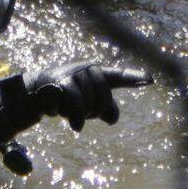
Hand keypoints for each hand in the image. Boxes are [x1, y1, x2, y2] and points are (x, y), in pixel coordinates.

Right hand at [23, 62, 153, 130]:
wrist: (37, 92)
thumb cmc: (68, 97)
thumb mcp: (88, 104)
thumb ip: (105, 110)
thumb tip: (112, 118)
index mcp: (99, 73)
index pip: (119, 76)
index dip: (134, 78)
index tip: (150, 80)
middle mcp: (89, 70)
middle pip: (103, 100)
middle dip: (94, 112)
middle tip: (81, 112)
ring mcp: (75, 74)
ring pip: (88, 105)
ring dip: (80, 116)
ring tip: (69, 111)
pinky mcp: (61, 82)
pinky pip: (75, 107)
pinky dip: (74, 118)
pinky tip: (64, 115)